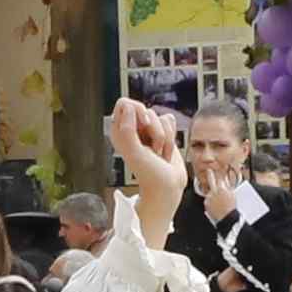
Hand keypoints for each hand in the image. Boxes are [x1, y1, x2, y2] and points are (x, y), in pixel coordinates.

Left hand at [105, 96, 188, 239]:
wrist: (167, 187)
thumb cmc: (149, 176)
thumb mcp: (134, 153)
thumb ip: (128, 130)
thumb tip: (129, 107)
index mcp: (120, 132)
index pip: (124, 103)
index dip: (137, 110)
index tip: (143, 125)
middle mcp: (133, 130)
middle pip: (145, 109)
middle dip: (154, 128)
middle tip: (152, 147)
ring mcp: (148, 132)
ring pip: (160, 117)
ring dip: (164, 137)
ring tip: (158, 153)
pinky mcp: (163, 134)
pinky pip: (171, 122)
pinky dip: (172, 138)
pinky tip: (165, 151)